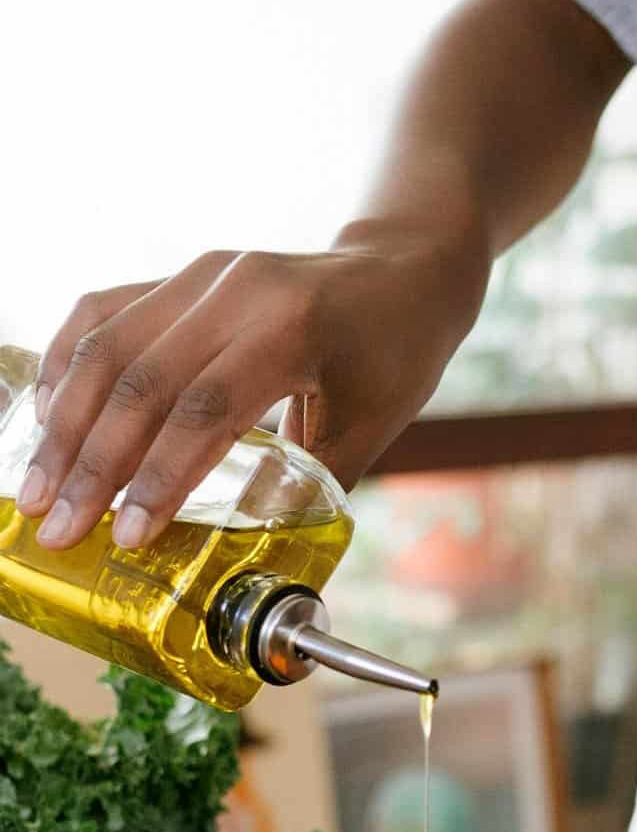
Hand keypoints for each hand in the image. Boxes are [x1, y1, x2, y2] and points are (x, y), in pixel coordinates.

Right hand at [18, 226, 488, 550]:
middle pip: (141, 380)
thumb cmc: (393, 355)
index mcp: (290, 329)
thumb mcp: (370, 429)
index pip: (204, 409)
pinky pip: (106, 310)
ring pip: (109, 345)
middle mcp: (235, 290)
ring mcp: (202, 273)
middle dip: (91, 463)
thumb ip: (308, 489)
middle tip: (59, 526)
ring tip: (39, 487)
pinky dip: (69, 363)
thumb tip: (249, 562)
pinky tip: (46, 416)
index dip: (158, 478)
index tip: (125, 536)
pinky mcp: (182, 274)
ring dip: (65, 422)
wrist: (403, 270)